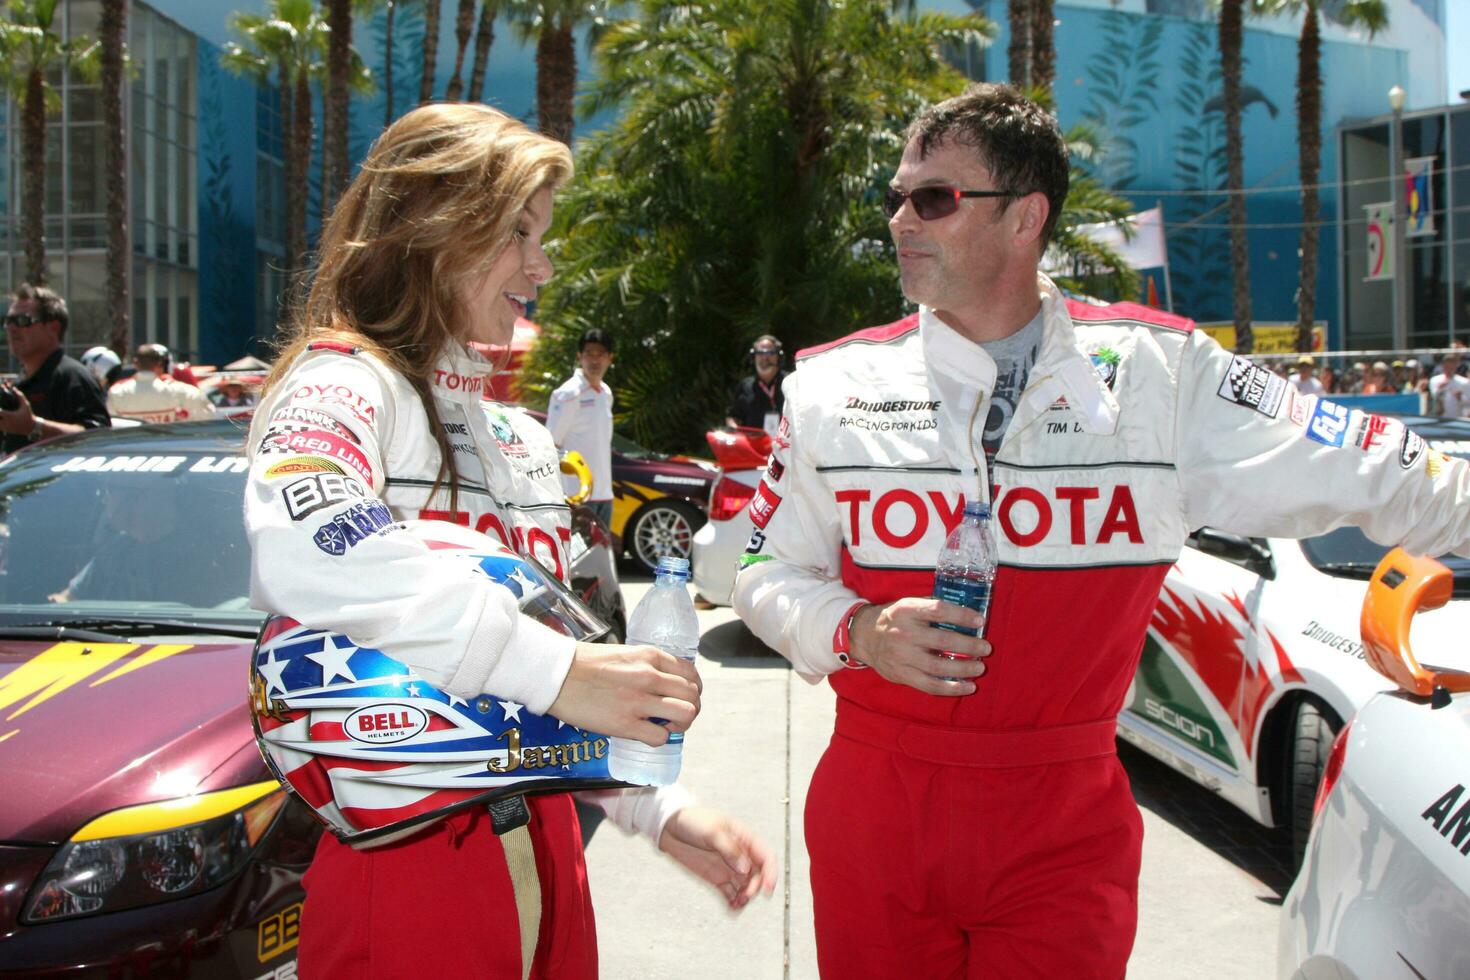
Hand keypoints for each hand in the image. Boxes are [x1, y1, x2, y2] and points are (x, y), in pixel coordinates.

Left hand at [0, 386, 33, 435]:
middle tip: (0, 410)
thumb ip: (20, 396)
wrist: (32, 427)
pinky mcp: (6, 430)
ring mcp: (6, 427)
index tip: (0, 406)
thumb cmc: (29, 414)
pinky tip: (2, 419)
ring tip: (1, 414)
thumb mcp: (26, 405)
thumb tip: (14, 388)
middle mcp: (6, 422)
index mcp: (9, 416)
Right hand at [549, 642, 701, 744]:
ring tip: (668, 726)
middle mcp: (650, 677)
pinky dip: (660, 739)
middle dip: (691, 708)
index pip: (691, 673)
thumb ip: (645, 665)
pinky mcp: (625, 724)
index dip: (693, 688)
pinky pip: (660, 737)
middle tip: (678, 715)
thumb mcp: (623, 653)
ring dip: (681, 724)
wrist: (556, 675)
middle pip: (692, 695)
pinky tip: (649, 734)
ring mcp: (639, 701)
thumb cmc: (583, 663)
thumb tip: (658, 681)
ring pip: (685, 714)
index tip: (686, 696)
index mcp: (650, 657)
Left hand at [658, 806, 777, 909]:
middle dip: (755, 888)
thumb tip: (745, 868)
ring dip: (745, 898)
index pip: (766, 857)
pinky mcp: (716, 879)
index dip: (771, 873)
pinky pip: (729, 894)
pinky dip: (733, 903)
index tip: (768, 888)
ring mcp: (728, 868)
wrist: (670, 826)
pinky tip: (732, 908)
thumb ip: (730, 849)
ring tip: (737, 904)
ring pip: (745, 888)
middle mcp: (739, 855)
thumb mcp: (713, 830)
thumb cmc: (693, 820)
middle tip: (746, 895)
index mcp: (744, 839)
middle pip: (758, 876)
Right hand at [849, 598, 990, 695]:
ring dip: (964, 668)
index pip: (938, 610)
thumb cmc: (895, 619)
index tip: (980, 621)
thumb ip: (932, 608)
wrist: (865, 636)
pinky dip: (951, 688)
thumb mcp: (908, 605)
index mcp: (907, 611)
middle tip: (986, 648)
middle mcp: (904, 633)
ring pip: (938, 666)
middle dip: (969, 646)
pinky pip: (930, 685)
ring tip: (980, 668)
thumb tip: (967, 615)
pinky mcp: (902, 675)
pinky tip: (968, 687)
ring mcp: (902, 657)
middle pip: (942, 641)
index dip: (961, 615)